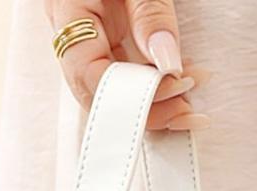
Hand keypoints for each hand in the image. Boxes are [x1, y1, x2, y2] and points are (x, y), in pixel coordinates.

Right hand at [45, 0, 209, 130]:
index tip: (172, 91)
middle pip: (99, 91)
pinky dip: (151, 83)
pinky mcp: (107, 34)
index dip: (129, 95)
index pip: (88, 74)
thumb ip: (150, 13)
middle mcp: (72, 30)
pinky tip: (179, 85)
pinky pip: (124, 70)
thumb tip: (167, 63)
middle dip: (145, 110)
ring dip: (152, 102)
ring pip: (113, 87)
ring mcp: (89, 35)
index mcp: (66, 10)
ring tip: (191, 106)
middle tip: (188, 113)